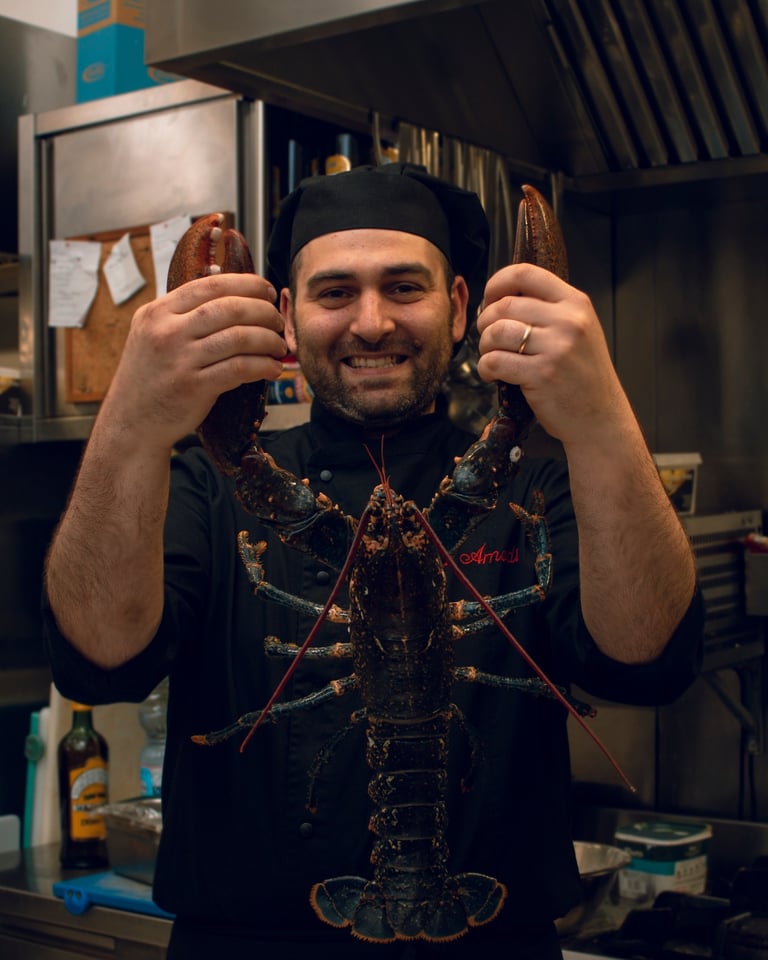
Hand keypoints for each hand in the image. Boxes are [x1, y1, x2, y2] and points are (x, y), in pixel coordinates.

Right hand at [102, 272, 286, 450]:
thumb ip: (182, 314)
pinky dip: (263, 366)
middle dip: (263, 312)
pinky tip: (272, 368)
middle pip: (229, 308)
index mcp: (157, 312)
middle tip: (278, 321)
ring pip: (238, 337)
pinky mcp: (194, 387)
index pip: (210, 285)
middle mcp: (166, 331)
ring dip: (268, 340)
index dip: (246, 284)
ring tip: (279, 347)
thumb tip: (231, 292)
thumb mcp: (151, 334)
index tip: (267, 292)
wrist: (131, 422)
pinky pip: (239, 368)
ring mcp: (180, 359)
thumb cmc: (150, 378)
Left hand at [476, 263, 627, 445]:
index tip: (489, 299)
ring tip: (491, 356)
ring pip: (497, 332)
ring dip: (484, 345)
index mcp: (576, 303)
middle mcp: (569, 321)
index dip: (497, 284)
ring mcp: (556, 347)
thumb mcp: (578, 331)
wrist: (601, 418)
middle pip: (505, 306)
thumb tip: (502, 298)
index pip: (526, 273)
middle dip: (486, 321)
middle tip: (488, 338)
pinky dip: (485, 367)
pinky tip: (492, 374)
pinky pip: (495, 361)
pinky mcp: (542, 374)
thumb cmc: (583, 376)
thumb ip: (549, 311)